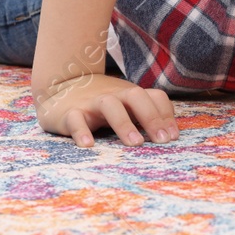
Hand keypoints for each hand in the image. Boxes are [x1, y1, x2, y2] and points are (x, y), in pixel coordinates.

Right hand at [34, 72, 177, 147]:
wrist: (60, 88)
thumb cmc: (101, 103)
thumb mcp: (126, 105)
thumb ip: (146, 114)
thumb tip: (172, 132)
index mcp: (130, 95)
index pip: (154, 97)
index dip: (166, 115)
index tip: (174, 137)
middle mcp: (114, 96)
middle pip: (136, 96)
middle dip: (151, 117)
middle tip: (162, 141)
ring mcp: (91, 103)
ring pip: (109, 105)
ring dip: (124, 123)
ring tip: (135, 143)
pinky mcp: (69, 113)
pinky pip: (76, 119)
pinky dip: (81, 131)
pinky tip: (88, 145)